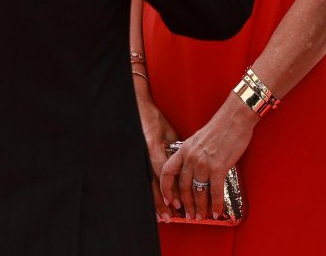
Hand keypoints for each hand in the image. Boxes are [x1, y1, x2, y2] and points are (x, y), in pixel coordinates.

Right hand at [134, 90, 178, 221]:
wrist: (137, 110)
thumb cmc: (153, 119)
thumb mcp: (168, 131)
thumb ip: (176, 148)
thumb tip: (188, 164)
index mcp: (153, 147)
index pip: (163, 172)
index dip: (172, 189)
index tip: (179, 202)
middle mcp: (145, 156)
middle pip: (155, 184)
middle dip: (163, 202)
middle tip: (172, 215)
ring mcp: (140, 159)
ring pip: (149, 185)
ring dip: (157, 201)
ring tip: (163, 215)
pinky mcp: (138, 161)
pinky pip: (146, 180)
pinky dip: (152, 193)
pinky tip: (155, 204)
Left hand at [159, 94, 255, 220]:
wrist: (235, 118)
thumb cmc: (220, 127)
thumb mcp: (198, 139)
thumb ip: (192, 154)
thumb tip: (193, 170)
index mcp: (184, 149)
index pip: (167, 171)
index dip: (166, 188)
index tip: (168, 200)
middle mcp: (191, 157)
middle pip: (183, 187)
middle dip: (186, 204)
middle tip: (189, 214)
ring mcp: (204, 164)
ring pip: (198, 192)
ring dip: (200, 208)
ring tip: (201, 216)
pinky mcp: (218, 168)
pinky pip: (214, 192)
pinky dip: (215, 205)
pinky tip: (216, 212)